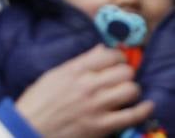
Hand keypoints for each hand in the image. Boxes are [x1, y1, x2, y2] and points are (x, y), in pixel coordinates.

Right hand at [14, 45, 152, 137]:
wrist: (30, 126)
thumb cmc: (38, 100)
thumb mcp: (54, 74)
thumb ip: (79, 62)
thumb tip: (101, 50)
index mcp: (73, 70)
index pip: (108, 55)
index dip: (118, 57)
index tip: (117, 61)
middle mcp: (87, 85)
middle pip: (124, 71)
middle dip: (126, 73)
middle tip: (122, 78)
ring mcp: (96, 106)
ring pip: (130, 90)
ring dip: (131, 89)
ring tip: (126, 92)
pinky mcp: (102, 125)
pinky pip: (132, 115)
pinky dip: (143, 109)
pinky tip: (145, 106)